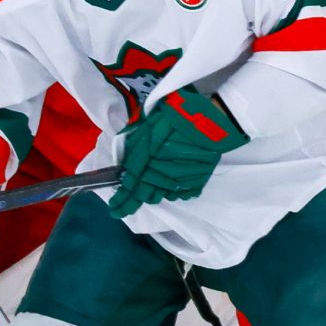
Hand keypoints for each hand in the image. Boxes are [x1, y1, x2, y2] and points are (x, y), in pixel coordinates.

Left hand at [108, 90, 247, 216]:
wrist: (212, 121)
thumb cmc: (178, 115)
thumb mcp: (148, 123)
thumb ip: (134, 145)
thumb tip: (124, 163)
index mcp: (144, 162)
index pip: (128, 189)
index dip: (120, 203)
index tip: (114, 210)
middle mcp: (159, 177)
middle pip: (143, 196)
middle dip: (134, 199)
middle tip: (129, 198)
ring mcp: (178, 184)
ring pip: (160, 195)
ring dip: (154, 190)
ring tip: (158, 176)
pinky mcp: (194, 185)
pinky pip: (179, 194)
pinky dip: (173, 188)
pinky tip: (176, 175)